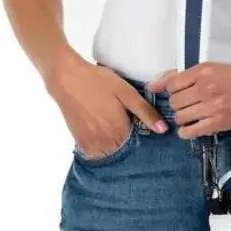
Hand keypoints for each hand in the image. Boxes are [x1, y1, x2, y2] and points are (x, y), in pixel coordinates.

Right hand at [45, 51, 169, 156]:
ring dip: (115, 141)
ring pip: (111, 151)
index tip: (137, 121)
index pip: (139, 143)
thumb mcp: (126, 92)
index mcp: (120, 131)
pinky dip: (103, 142)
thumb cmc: (98, 81)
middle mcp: (105, 143)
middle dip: (128, 138)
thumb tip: (163, 130)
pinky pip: (97, 151)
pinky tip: (100, 124)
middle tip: (122, 117)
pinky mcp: (80, 143)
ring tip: (110, 119)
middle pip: (125, 149)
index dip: (141, 132)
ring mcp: (91, 145)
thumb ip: (145, 112)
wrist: (66, 79)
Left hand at [146, 62, 230, 139]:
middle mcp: (206, 88)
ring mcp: (212, 106)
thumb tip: (155, 84)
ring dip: (182, 118)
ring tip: (191, 115)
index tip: (176, 93)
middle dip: (178, 105)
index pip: (171, 84)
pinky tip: (191, 128)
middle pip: (174, 102)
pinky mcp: (218, 122)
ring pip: (180, 117)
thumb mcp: (212, 69)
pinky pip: (190, 131)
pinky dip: (186, 132)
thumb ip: (184, 75)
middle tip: (187, 105)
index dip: (171, 90)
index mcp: (203, 72)